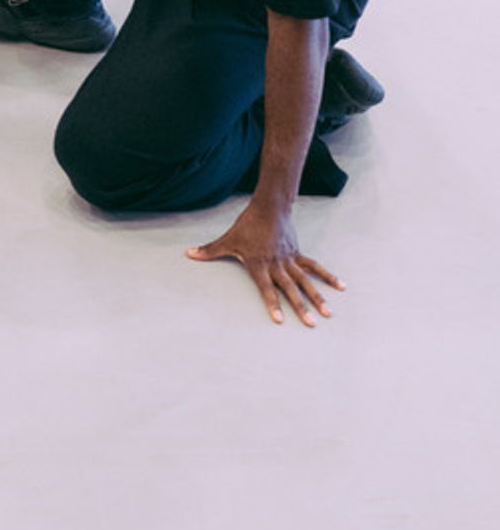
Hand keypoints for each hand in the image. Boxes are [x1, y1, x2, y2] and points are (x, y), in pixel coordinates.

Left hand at [187, 203, 343, 326]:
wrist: (268, 206)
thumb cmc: (246, 226)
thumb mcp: (227, 239)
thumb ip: (209, 250)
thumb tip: (189, 255)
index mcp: (259, 264)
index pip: (266, 287)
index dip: (272, 303)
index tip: (279, 320)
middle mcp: (276, 264)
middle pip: (290, 288)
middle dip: (300, 307)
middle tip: (310, 323)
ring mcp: (289, 259)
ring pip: (305, 281)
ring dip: (317, 297)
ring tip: (327, 313)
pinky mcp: (297, 253)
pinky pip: (314, 267)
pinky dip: (327, 276)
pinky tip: (340, 286)